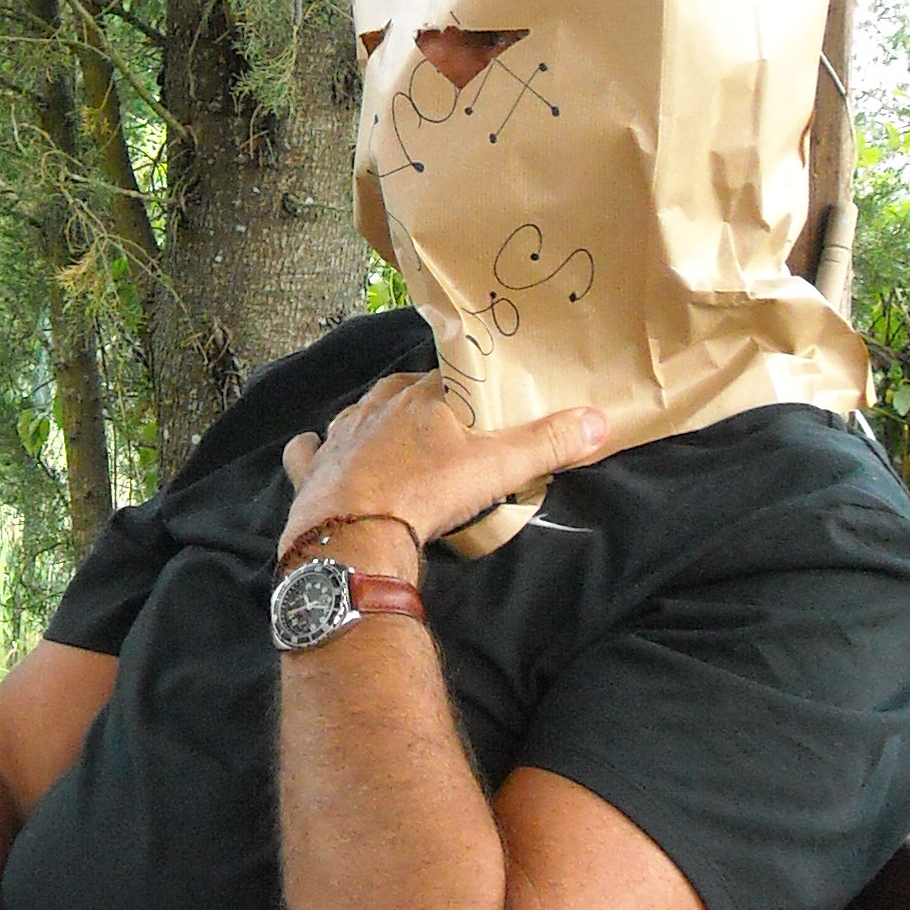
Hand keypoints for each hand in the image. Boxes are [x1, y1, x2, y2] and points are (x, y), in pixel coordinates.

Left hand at [279, 369, 609, 557]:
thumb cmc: (426, 492)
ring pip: (356, 414)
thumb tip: (600, 420)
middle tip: (439, 423)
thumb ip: (547, 443)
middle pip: (401, 391)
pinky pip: (308, 451)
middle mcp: (377, 407)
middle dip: (418, 400)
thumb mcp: (497, 469)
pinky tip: (315, 450)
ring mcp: (339, 436)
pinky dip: (313, 450)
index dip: (464, 386)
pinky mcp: (310, 470)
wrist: (354, 534)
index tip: (477, 399)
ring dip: (371, 422)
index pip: (449, 376)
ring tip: (389, 438)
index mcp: (422, 397)